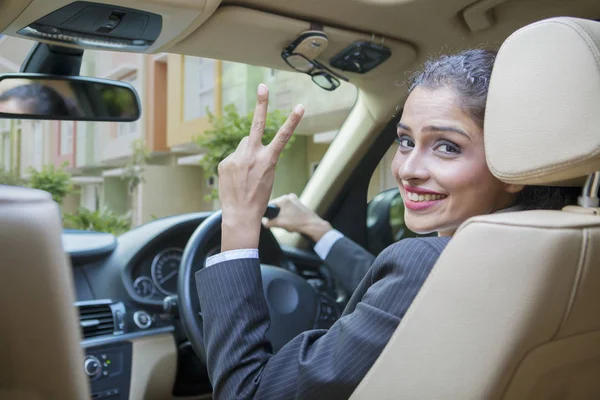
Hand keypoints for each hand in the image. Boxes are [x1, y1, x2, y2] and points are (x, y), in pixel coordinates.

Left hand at [218, 83, 304, 251]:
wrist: (241, 214)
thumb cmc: (258, 197)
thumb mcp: (268, 176)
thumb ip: (260, 156)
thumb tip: (247, 142)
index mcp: (268, 160)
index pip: (283, 136)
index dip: (293, 121)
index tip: (300, 106)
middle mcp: (252, 155)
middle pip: (257, 124)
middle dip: (261, 103)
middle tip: (262, 86)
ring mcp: (236, 158)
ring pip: (243, 146)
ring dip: (246, 153)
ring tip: (246, 174)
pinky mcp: (225, 162)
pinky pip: (233, 156)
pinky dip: (236, 164)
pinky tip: (236, 178)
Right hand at [264, 194, 331, 241]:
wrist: (312, 225)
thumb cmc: (298, 223)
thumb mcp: (279, 223)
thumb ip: (268, 222)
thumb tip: (264, 222)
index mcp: (283, 198)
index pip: (270, 204)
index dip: (268, 213)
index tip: (270, 220)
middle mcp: (289, 197)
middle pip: (277, 207)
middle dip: (277, 216)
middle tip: (281, 223)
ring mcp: (295, 200)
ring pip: (283, 209)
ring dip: (283, 217)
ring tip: (288, 223)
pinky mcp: (299, 205)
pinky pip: (289, 210)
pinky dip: (289, 216)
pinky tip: (293, 222)